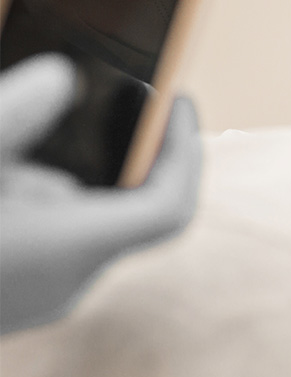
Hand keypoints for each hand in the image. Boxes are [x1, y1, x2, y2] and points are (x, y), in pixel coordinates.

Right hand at [0, 54, 201, 333]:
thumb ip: (12, 117)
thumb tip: (61, 77)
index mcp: (72, 247)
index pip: (172, 205)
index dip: (186, 150)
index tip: (177, 103)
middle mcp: (70, 279)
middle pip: (129, 205)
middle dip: (114, 149)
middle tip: (96, 100)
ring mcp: (43, 295)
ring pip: (83, 218)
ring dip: (61, 172)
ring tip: (18, 143)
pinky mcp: (18, 299)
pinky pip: (52, 238)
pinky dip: (36, 199)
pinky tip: (2, 175)